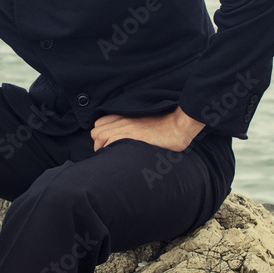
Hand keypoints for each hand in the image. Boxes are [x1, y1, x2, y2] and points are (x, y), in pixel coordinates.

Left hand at [90, 107, 204, 151]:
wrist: (177, 126)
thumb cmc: (164, 127)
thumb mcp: (144, 123)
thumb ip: (133, 127)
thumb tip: (126, 139)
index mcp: (124, 116)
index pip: (99, 123)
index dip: (99, 135)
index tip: (104, 144)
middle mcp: (122, 120)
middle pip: (96, 130)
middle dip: (97, 143)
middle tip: (105, 152)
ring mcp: (126, 127)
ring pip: (99, 136)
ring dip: (100, 148)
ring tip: (107, 156)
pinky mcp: (131, 135)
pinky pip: (110, 141)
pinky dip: (108, 149)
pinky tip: (115, 156)